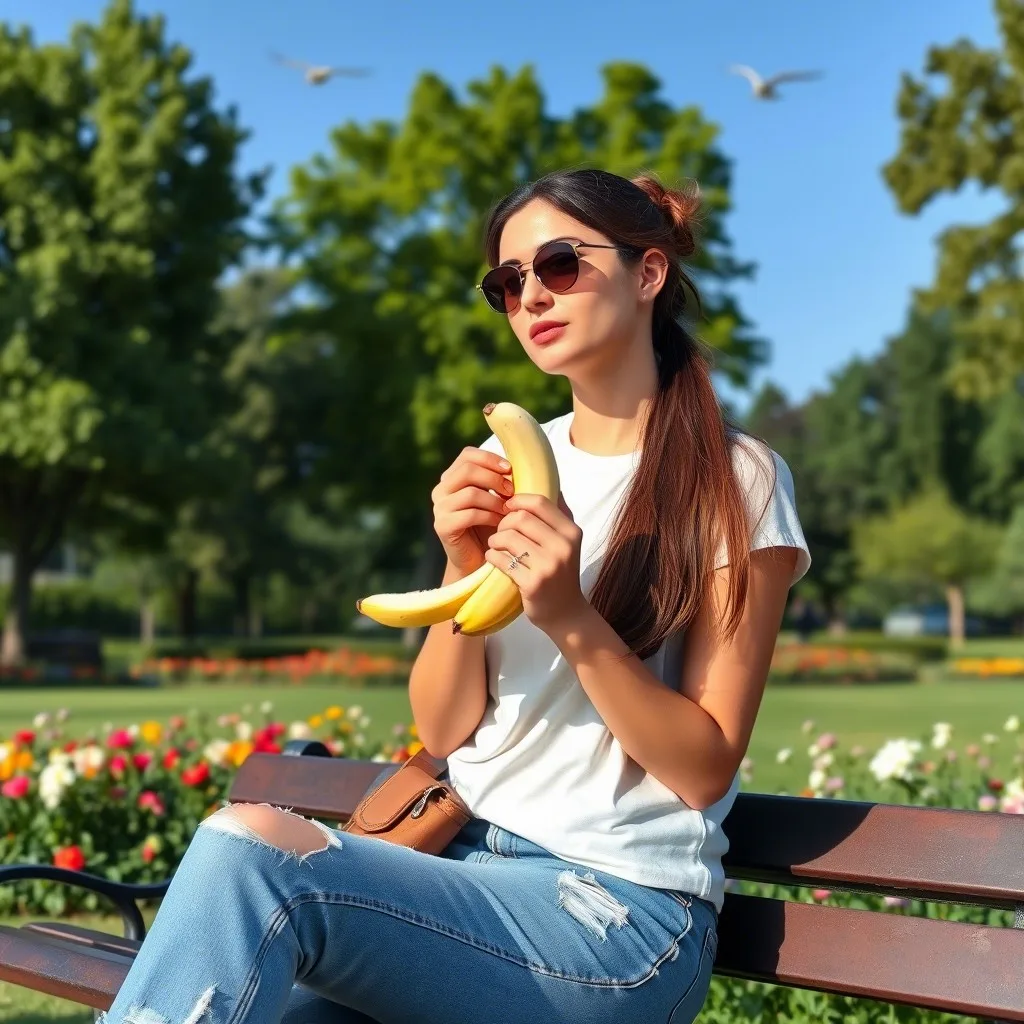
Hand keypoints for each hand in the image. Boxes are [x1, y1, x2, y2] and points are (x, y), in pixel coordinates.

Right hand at [431, 447, 513, 575]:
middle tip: (512, 492)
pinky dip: (489, 516)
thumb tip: (523, 463)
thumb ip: (501, 479)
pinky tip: (500, 523)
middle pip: (468, 470)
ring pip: (470, 493)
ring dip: (495, 500)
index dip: (490, 458)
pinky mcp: (443, 526)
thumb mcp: (496, 498)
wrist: (478, 559)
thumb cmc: (490, 525)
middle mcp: (441, 490)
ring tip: (508, 510)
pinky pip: (470, 514)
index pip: (467, 455)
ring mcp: (439, 508)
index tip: (510, 469)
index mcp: (452, 478)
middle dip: (494, 479)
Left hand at [485, 492, 588, 634]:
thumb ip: (558, 513)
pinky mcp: (533, 583)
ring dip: (495, 540)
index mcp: (571, 532)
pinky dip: (493, 556)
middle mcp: (563, 547)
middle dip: (504, 522)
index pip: (539, 502)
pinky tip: (495, 559)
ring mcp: (548, 566)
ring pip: (508, 537)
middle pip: (520, 518)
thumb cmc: (561, 572)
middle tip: (500, 532)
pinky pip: (501, 559)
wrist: (566, 613)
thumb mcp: (567, 541)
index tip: (508, 508)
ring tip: (496, 546)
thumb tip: (547, 479)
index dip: (518, 501)